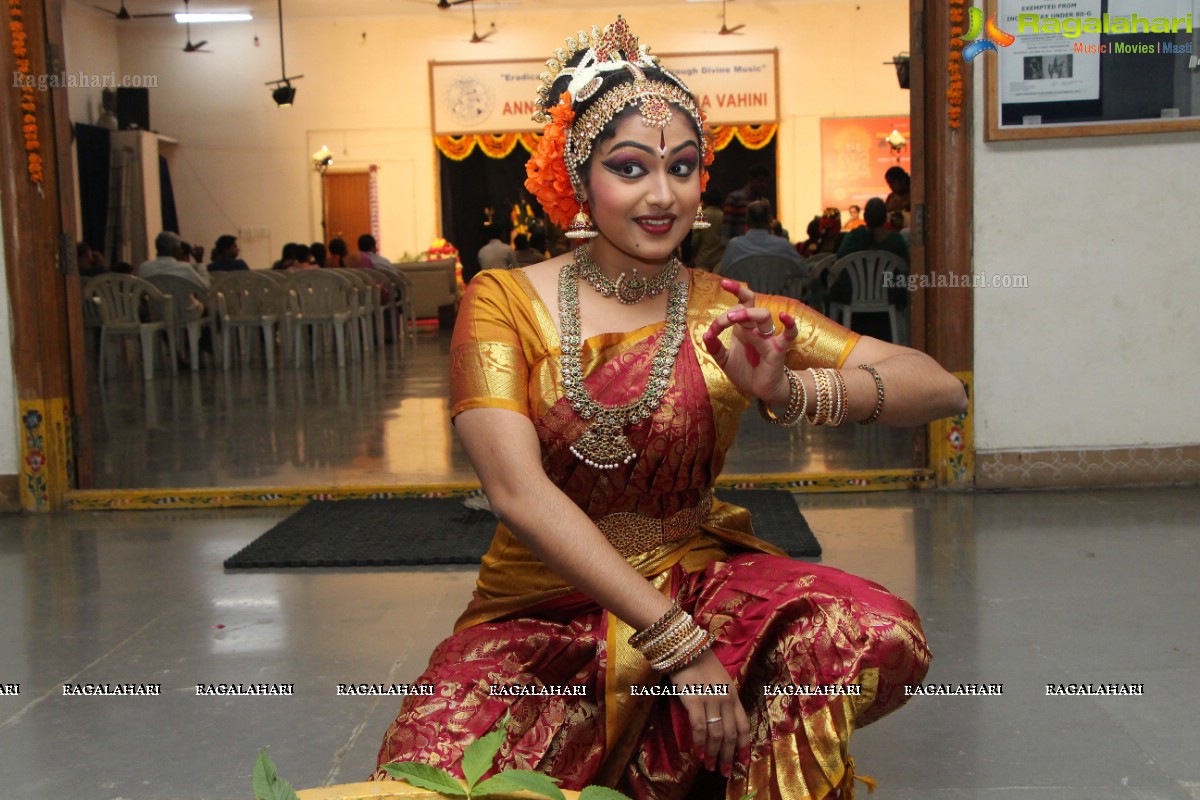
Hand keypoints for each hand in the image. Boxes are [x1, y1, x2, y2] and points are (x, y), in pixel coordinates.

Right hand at [670, 649, 750, 776]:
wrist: (686, 647)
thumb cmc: (700, 664)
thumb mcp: (720, 681)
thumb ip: (724, 700)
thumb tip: (721, 723)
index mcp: (734, 695)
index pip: (744, 725)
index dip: (744, 745)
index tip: (743, 762)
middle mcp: (726, 700)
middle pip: (731, 734)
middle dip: (729, 756)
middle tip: (725, 772)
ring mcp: (711, 700)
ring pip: (716, 734)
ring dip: (713, 753)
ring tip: (710, 767)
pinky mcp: (695, 701)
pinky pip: (699, 727)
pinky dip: (699, 743)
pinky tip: (698, 754)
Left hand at [702, 279, 799, 406]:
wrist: (760, 391)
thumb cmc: (745, 372)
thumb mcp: (725, 361)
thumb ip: (715, 348)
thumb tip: (705, 335)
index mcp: (742, 329)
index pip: (736, 309)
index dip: (721, 317)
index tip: (711, 332)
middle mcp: (754, 329)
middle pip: (750, 306)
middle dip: (736, 309)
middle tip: (726, 317)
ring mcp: (767, 338)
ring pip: (764, 316)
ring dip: (749, 313)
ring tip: (733, 318)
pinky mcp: (778, 349)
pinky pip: (790, 334)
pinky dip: (790, 324)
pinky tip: (784, 316)